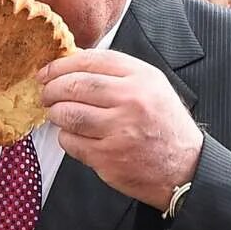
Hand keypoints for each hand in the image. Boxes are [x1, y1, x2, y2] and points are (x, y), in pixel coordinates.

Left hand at [39, 51, 203, 210]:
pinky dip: (65, 138)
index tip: (48, 71)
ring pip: (68, 114)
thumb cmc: (165, 127)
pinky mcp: (107, 157)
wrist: (184, 168)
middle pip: (75, 86)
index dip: (62, 65)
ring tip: (58, 114)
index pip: (91, 61)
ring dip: (56, 114)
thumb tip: (74, 67)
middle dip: (52, 89)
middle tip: (46, 94)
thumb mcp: (153, 88)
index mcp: (142, 78)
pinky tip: (74, 136)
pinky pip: (71, 142)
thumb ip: (119, 74)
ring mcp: (119, 130)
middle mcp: (131, 101)